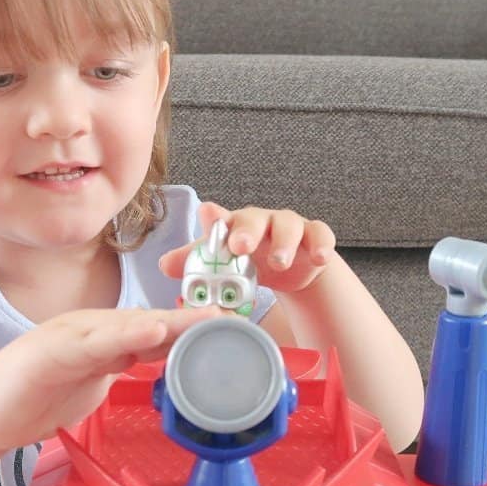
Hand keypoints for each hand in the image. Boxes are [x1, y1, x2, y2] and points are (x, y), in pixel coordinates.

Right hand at [0, 306, 220, 453]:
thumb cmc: (35, 397)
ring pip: (127, 325)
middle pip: (150, 320)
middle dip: (194, 320)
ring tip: (207, 319)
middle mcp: (90, 328)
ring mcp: (69, 336)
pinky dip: (123, 336)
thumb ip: (123, 364)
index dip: (194, 328)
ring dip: (170, 322)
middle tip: (236, 317)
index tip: (234, 328)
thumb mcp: (93, 380)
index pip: (156, 329)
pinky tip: (150, 331)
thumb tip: (160, 362)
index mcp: (103, 336)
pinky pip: (92, 343)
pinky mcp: (49, 352)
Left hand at [159, 202, 336, 293]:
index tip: (209, 218)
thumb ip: (197, 262)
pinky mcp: (315, 236)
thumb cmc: (252, 260)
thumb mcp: (224, 263)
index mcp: (235, 226)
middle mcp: (261, 221)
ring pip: (288, 226)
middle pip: (254, 219)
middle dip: (247, 231)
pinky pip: (320, 235)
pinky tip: (320, 259)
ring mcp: (289, 226)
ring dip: (284, 243)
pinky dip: (322, 246)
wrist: (292, 268)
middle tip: (240, 246)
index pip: (222, 217)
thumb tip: (164, 265)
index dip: (215, 217)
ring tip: (280, 262)